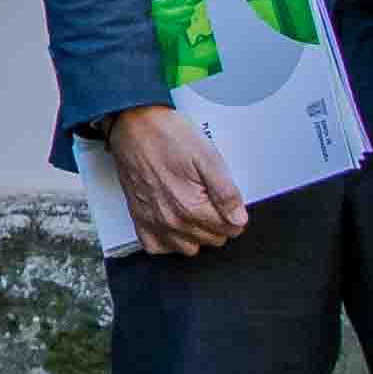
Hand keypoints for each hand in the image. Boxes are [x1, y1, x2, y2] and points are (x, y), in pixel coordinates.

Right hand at [99, 104, 246, 256]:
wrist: (133, 125)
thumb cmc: (168, 137)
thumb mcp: (207, 157)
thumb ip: (225, 192)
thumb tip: (239, 218)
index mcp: (191, 207)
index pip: (230, 229)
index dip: (235, 214)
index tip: (228, 199)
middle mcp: (171, 221)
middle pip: (211, 240)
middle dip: (218, 223)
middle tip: (211, 197)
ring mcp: (153, 222)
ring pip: (188, 248)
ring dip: (196, 234)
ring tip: (195, 209)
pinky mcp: (139, 219)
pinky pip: (157, 247)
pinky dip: (168, 240)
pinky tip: (174, 221)